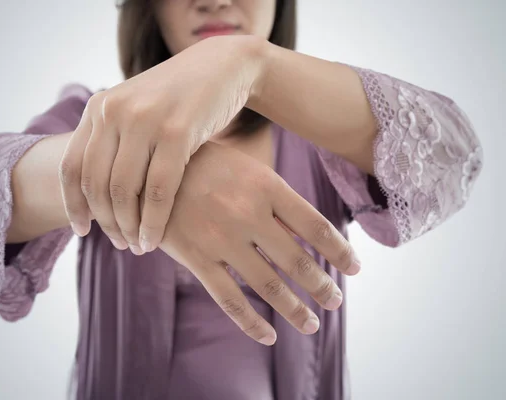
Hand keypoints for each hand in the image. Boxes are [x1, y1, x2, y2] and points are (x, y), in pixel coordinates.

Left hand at [58, 36, 264, 253]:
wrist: (223, 67)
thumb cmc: (180, 100)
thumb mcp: (139, 112)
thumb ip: (115, 142)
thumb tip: (99, 195)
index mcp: (99, 108)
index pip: (71, 167)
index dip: (74, 205)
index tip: (83, 231)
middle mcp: (114, 111)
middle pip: (96, 184)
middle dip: (106, 223)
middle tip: (121, 244)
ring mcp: (145, 120)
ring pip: (124, 191)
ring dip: (128, 227)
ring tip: (138, 246)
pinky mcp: (177, 132)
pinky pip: (158, 190)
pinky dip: (154, 222)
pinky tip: (155, 239)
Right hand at [156, 141, 360, 345]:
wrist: (150, 164)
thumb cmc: (205, 163)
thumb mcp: (246, 168)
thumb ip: (274, 199)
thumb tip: (311, 234)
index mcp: (266, 187)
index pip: (315, 227)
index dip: (340, 251)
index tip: (355, 269)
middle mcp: (248, 214)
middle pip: (297, 260)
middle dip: (322, 286)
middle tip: (335, 301)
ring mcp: (221, 239)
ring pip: (268, 285)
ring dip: (296, 309)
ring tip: (312, 324)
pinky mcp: (196, 258)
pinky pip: (229, 300)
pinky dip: (252, 323)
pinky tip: (269, 337)